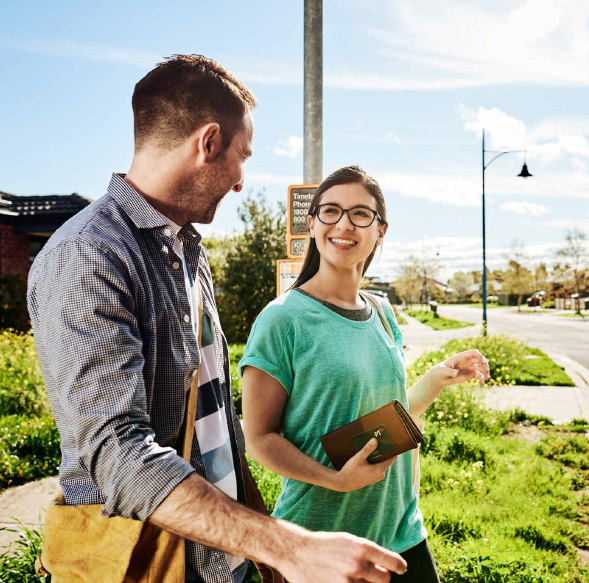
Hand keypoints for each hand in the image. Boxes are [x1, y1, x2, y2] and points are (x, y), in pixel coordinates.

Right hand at [282, 529, 406, 582]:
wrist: (297, 552)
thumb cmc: (325, 546)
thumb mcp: (347, 541)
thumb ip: (367, 554)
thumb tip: (386, 570)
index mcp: (361, 547)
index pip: (392, 562)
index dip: (399, 566)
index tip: (401, 568)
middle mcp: (357, 565)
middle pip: (384, 580)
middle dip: (379, 577)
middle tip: (367, 573)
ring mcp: (347, 582)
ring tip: (350, 576)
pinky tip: (344, 580)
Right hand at [331, 438, 396, 492]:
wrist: (343, 483)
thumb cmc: (351, 470)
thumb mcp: (359, 458)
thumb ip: (367, 449)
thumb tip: (375, 440)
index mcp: (380, 469)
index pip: (392, 457)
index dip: (391, 449)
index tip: (389, 441)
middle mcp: (381, 474)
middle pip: (385, 459)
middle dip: (382, 451)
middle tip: (377, 441)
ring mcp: (377, 477)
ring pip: (380, 463)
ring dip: (377, 457)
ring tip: (370, 448)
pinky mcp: (373, 478)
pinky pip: (376, 467)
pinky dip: (373, 462)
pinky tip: (367, 457)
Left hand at [434, 349, 489, 387]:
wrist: (440, 377)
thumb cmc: (441, 371)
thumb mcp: (444, 371)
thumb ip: (450, 372)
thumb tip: (457, 373)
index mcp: (461, 357)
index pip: (473, 353)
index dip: (479, 356)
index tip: (482, 362)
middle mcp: (467, 361)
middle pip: (480, 359)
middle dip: (485, 364)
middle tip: (486, 370)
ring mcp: (470, 367)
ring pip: (481, 367)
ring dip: (486, 371)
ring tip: (486, 377)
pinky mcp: (470, 374)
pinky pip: (479, 375)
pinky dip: (482, 378)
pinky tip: (481, 382)